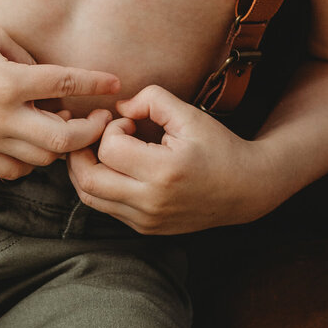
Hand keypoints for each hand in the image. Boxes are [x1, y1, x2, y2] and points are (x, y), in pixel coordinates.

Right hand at [0, 16, 120, 178]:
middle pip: (61, 139)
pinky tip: (34, 140)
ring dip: (60, 145)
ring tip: (63, 124)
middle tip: (100, 118)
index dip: (94, 84)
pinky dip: (31, 160)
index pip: (63, 85)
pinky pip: (13, 170)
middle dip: (90, 131)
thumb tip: (59, 84)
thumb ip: (30, 62)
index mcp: (5, 81)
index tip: (115, 82)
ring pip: (40, 160)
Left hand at [65, 84, 267, 234]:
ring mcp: (146, 220)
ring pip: (90, 198)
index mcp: (164, 172)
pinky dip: (99, 184)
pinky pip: (105, 207)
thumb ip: (151, 99)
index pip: (109, 149)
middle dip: (82, 150)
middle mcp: (151, 202)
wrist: (245, 189)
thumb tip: (119, 107)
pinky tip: (113, 166)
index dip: (111, 127)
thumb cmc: (218, 147)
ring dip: (84, 169)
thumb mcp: (189, 114)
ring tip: (98, 147)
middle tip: (97, 131)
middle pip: (87, 180)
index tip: (129, 121)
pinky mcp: (145, 228)